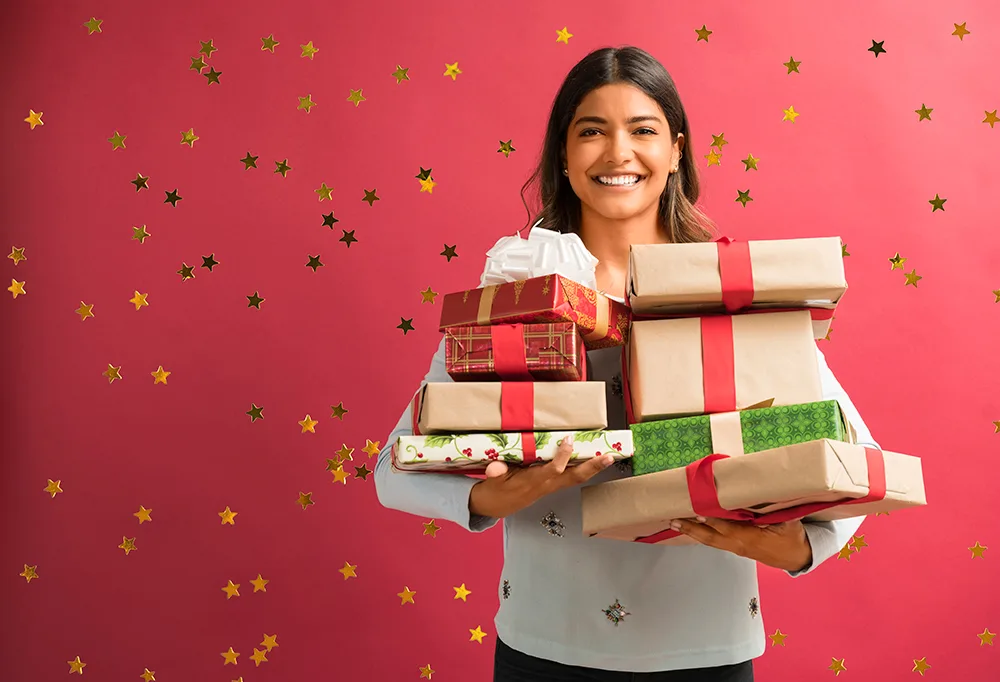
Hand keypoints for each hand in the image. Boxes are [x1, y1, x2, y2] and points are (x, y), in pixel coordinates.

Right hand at [468, 435, 614, 518]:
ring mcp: (551, 486)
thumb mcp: (493, 480)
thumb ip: (495, 473)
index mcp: (532, 482)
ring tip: (610, 457)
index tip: (569, 440)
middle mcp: (546, 485)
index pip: (552, 471)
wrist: (498, 505)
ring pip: (576, 478)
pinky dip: (586, 469)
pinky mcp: (553, 485)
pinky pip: (573, 477)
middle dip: (592, 467)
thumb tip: (495, 468)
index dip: (562, 457)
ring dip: (594, 468)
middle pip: (573, 477)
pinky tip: (595, 461)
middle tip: (609, 457)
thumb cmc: (497, 489)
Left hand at [669, 517, 812, 572]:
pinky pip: (713, 540)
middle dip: (692, 528)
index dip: (713, 521)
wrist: (795, 557)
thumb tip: (764, 493)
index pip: (728, 528)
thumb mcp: (788, 522)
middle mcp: (739, 544)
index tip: (699, 512)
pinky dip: (700, 534)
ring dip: (691, 532)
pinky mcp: (733, 547)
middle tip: (675, 520)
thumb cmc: (791, 536)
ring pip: (709, 540)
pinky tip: (689, 528)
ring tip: (674, 523)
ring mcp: (735, 547)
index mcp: (752, 538)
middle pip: (711, 537)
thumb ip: (774, 510)